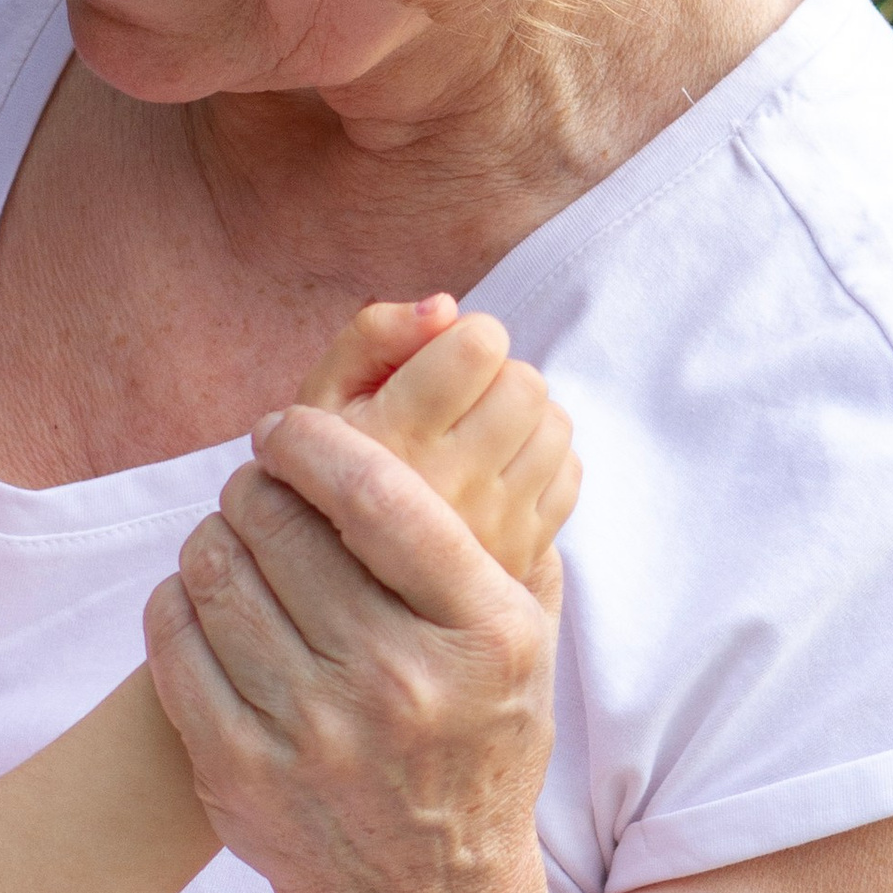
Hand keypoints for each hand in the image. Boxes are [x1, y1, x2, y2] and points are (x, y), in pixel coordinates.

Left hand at [144, 404, 559, 892]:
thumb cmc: (474, 748)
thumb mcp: (526, 648)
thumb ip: (512, 533)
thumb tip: (499, 396)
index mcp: (482, 635)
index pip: (379, 493)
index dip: (314, 440)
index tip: (287, 427)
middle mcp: (400, 682)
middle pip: (278, 523)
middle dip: (254, 487)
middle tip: (255, 487)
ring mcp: (313, 732)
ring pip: (215, 572)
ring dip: (210, 539)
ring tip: (230, 541)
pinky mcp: (239, 771)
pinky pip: (174, 640)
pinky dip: (175, 603)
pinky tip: (199, 602)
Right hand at [296, 299, 579, 583]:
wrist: (333, 585)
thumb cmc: (324, 468)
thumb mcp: (323, 393)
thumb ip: (373, 333)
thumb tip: (446, 307)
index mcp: (394, 438)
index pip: (480, 343)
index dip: (463, 337)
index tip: (435, 365)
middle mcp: (449, 484)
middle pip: (526, 382)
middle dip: (496, 376)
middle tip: (456, 403)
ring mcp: (492, 524)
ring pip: (555, 424)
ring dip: (523, 418)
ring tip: (476, 436)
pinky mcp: (521, 553)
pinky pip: (569, 474)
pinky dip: (541, 461)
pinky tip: (496, 472)